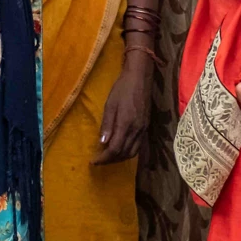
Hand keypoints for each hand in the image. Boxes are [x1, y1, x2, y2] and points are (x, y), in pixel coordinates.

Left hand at [94, 50, 154, 164]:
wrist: (140, 79)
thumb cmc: (122, 89)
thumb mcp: (110, 105)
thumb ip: (107, 124)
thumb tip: (102, 143)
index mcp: (126, 124)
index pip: (115, 149)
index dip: (104, 158)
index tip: (93, 161)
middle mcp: (137, 130)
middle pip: (124, 154)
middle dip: (110, 160)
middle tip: (99, 160)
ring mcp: (143, 129)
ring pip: (132, 152)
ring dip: (120, 158)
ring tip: (108, 157)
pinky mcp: (146, 127)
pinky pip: (138, 146)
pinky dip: (128, 152)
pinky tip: (120, 149)